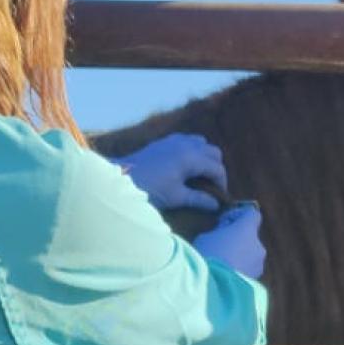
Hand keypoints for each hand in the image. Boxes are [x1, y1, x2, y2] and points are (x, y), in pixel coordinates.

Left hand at [112, 134, 227, 211]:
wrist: (121, 178)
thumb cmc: (150, 189)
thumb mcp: (176, 197)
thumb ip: (199, 199)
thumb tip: (216, 205)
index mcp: (191, 157)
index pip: (217, 168)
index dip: (222, 183)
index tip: (220, 196)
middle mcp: (187, 144)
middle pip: (213, 152)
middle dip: (216, 168)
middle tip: (211, 186)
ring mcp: (175, 139)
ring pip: (202, 143)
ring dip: (205, 157)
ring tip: (200, 174)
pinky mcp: (165, 140)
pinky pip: (188, 140)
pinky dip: (193, 150)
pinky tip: (185, 165)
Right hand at [193, 204, 265, 279]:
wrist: (213, 287)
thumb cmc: (207, 255)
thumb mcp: (206, 237)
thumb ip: (219, 232)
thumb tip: (223, 234)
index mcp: (248, 230)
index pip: (253, 214)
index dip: (239, 215)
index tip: (225, 222)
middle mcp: (258, 245)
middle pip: (251, 237)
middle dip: (238, 239)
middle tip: (220, 245)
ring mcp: (259, 264)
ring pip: (250, 255)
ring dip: (240, 255)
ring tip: (221, 263)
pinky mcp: (256, 280)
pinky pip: (248, 270)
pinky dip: (239, 269)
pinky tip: (224, 274)